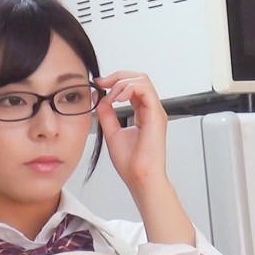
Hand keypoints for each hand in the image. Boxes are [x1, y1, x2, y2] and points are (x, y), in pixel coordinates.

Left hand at [93, 71, 167, 191]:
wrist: (140, 178)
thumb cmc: (131, 163)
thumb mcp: (112, 132)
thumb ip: (106, 114)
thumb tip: (99, 97)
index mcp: (143, 113)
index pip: (132, 86)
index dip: (114, 81)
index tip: (98, 84)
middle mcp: (151, 110)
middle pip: (138, 78)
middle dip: (117, 76)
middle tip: (101, 82)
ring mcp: (155, 111)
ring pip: (142, 80)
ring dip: (122, 82)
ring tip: (110, 95)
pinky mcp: (156, 115)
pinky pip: (145, 89)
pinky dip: (128, 88)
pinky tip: (117, 98)